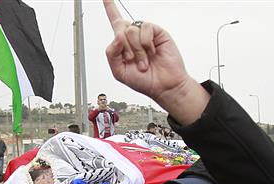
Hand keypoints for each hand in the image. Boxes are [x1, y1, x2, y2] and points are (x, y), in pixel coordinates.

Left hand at [102, 0, 208, 123]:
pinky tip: (152, 52)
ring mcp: (145, 34)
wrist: (163, 85)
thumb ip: (112, 54)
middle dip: (123, 47)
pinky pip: (145, 28)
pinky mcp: (157, 32)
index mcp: (122, 44)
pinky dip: (146, 43)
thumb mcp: (119, 72)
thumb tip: (118, 35)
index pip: (115, 22)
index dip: (110, 8)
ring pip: (131, 30)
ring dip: (136, 49)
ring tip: (144, 61)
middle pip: (119, 27)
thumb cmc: (142, 80)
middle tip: (131, 60)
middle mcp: (133, 36)